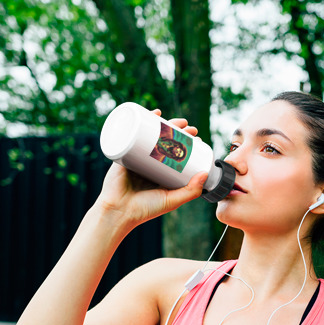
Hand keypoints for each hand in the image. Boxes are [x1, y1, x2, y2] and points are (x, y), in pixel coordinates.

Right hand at [95, 109, 206, 228]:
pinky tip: (153, 113)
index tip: (197, 139)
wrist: (118, 211)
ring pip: (152, 135)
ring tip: (176, 120)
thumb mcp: (172, 200)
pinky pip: (133, 133)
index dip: (187, 144)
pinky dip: (142, 120)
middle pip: (165, 141)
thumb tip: (205, 173)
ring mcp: (137, 156)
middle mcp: (150, 164)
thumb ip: (191, 191)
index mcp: (161, 173)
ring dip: (164, 123)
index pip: (177, 153)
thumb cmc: (145, 209)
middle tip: (189, 127)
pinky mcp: (124, 152)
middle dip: (178, 131)